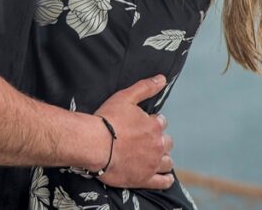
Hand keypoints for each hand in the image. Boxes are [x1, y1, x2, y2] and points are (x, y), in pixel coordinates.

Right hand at [94, 75, 173, 189]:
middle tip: (146, 140)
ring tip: (155, 157)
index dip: (152, 122)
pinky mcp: (145, 179)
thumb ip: (145, 87)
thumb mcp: (125, 97)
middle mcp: (157, 145)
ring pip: (167, 162)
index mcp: (154, 126)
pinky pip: (162, 182)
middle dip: (159, 140)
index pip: (161, 123)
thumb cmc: (107, 120)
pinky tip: (165, 177)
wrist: (94, 144)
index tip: (142, 124)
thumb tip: (162, 79)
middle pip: (167, 142)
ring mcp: (152, 163)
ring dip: (163, 158)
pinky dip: (165, 179)